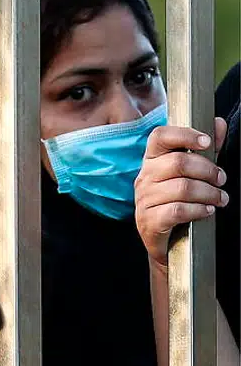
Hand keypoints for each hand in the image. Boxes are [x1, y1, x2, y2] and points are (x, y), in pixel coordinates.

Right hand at [134, 118, 228, 268]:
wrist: (167, 241)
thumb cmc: (178, 202)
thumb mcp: (192, 174)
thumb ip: (205, 150)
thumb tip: (219, 124)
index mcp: (152, 161)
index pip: (160, 137)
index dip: (185, 135)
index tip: (207, 142)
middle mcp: (144, 177)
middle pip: (178, 162)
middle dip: (208, 170)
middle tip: (221, 179)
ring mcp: (144, 200)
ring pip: (182, 188)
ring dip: (208, 193)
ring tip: (220, 198)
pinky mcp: (148, 221)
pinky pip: (178, 210)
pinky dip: (198, 210)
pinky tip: (207, 211)